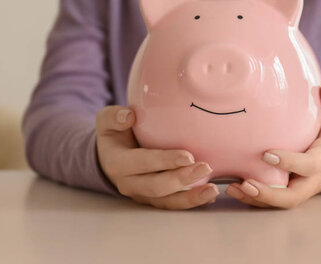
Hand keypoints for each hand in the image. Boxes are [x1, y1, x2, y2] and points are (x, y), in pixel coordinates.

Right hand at [95, 106, 218, 208]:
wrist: (110, 155)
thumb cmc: (115, 132)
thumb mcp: (108, 120)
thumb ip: (114, 116)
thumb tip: (128, 116)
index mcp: (118, 163)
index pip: (141, 163)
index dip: (163, 161)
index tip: (187, 155)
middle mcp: (129, 183)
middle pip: (156, 186)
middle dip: (182, 179)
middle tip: (205, 167)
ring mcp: (142, 195)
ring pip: (167, 201)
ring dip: (190, 197)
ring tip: (213, 190)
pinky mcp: (154, 199)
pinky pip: (173, 204)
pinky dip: (192, 201)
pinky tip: (210, 195)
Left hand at [225, 85, 320, 208]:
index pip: (310, 165)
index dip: (290, 163)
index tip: (267, 154)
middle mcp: (313, 179)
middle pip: (293, 196)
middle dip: (270, 194)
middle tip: (246, 183)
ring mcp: (301, 188)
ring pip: (280, 202)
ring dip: (256, 198)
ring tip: (232, 188)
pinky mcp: (289, 190)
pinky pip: (272, 200)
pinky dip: (253, 198)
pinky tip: (233, 188)